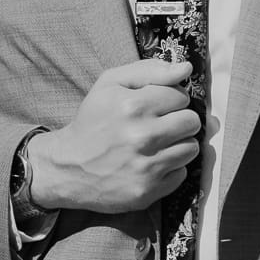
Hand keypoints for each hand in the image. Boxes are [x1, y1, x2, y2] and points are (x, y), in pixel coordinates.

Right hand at [29, 60, 199, 215]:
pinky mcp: (148, 191)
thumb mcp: (110, 84)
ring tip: (155, 145)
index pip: (181, 96)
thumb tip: (186, 68)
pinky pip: (181, 174)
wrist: (68, 167)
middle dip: (179, 120)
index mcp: (133, 105)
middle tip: (159, 125)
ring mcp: (146, 167)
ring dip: (177, 145)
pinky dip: (169, 168)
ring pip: (191, 148)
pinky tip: (149, 164)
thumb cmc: (92, 121)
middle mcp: (142, 136)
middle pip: (191, 122)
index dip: (170, 99)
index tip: (155, 107)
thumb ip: (150, 70)